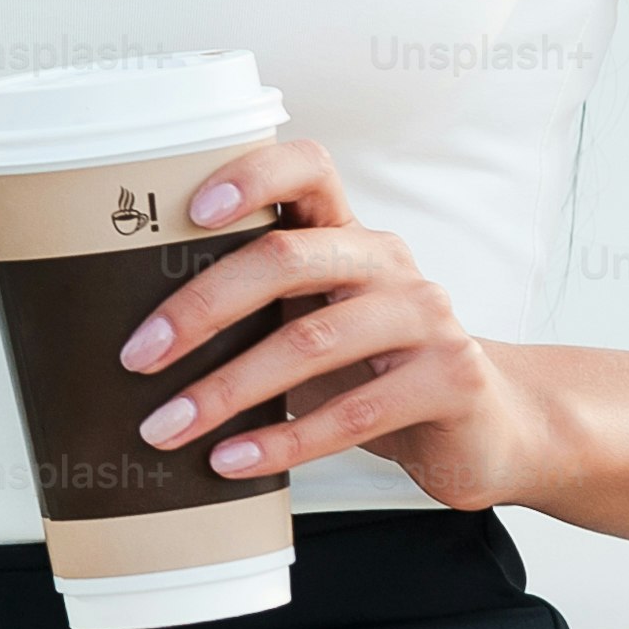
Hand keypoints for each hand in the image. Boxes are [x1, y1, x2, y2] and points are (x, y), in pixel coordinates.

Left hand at [116, 138, 571, 513]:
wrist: (490, 425)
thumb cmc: (377, 371)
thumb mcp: (319, 323)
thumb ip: (258, 310)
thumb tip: (138, 339)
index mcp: (349, 231)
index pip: (307, 166)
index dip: (251, 174)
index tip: (191, 209)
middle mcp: (387, 260)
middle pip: (286, 257)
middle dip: (200, 307)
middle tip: (137, 355)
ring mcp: (426, 316)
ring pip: (311, 340)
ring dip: (227, 389)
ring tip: (167, 426)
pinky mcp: (450, 379)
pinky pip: (352, 413)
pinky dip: (282, 441)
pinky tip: (232, 462)